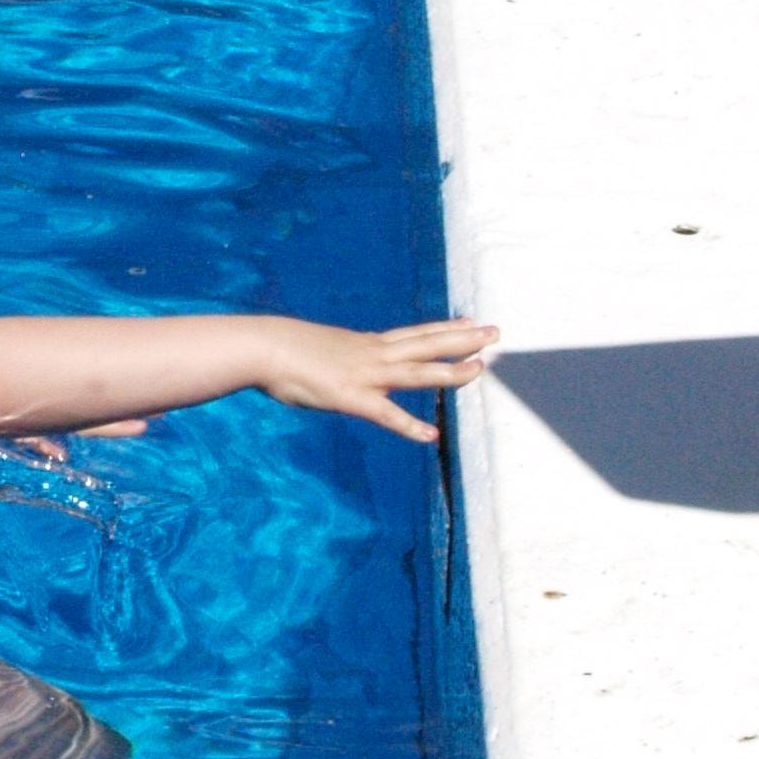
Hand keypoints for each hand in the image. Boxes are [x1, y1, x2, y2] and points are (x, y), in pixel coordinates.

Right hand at [261, 317, 497, 440]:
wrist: (262, 347)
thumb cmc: (281, 350)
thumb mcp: (320, 350)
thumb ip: (337, 359)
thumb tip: (335, 364)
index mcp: (366, 344)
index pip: (415, 334)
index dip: (445, 329)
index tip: (471, 322)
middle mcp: (372, 354)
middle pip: (426, 344)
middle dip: (463, 340)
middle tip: (496, 332)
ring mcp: (364, 374)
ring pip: (416, 371)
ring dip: (450, 372)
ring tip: (480, 369)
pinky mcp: (350, 397)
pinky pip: (385, 414)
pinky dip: (409, 426)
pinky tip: (430, 436)